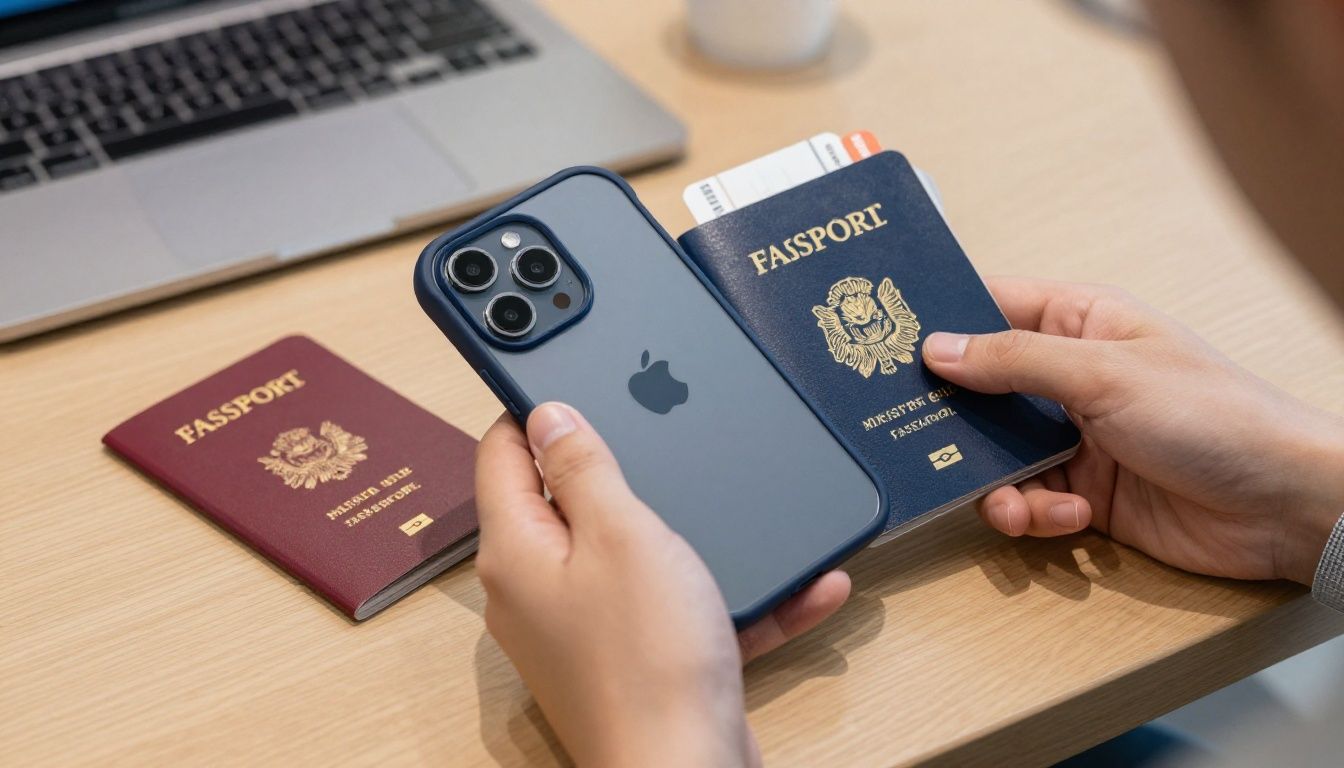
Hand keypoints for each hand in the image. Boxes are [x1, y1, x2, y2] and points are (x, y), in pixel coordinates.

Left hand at [474, 403, 849, 766]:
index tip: (574, 375)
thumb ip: (583, 467)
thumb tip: (548, 416)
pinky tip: (800, 582)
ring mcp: (587, 628)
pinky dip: (728, 592)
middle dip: (624, 463)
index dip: (537, 408)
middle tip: (668, 423)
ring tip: (741, 499)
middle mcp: (540, 589)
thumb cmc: (648, 660)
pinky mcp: (635, 659)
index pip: (503, 454)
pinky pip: (680, 607)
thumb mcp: (621, 533)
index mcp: (518, 551)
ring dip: (693, 531)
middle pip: (569, 501)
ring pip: (637, 554)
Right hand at [921, 277, 1343, 584]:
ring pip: (995, 457)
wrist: (1282, 506)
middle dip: (953, 419)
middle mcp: (1069, 377)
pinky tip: (1069, 520)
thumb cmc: (1211, 416)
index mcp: (1080, 323)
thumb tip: (936, 348)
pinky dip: (1037, 516)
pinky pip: (1029, 501)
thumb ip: (1014, 362)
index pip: (993, 305)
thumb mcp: (1104, 375)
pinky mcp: (1083, 493)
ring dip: (996, 486)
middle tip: (914, 436)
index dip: (941, 318)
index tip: (885, 338)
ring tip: (1014, 506)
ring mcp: (1074, 437)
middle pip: (981, 389)